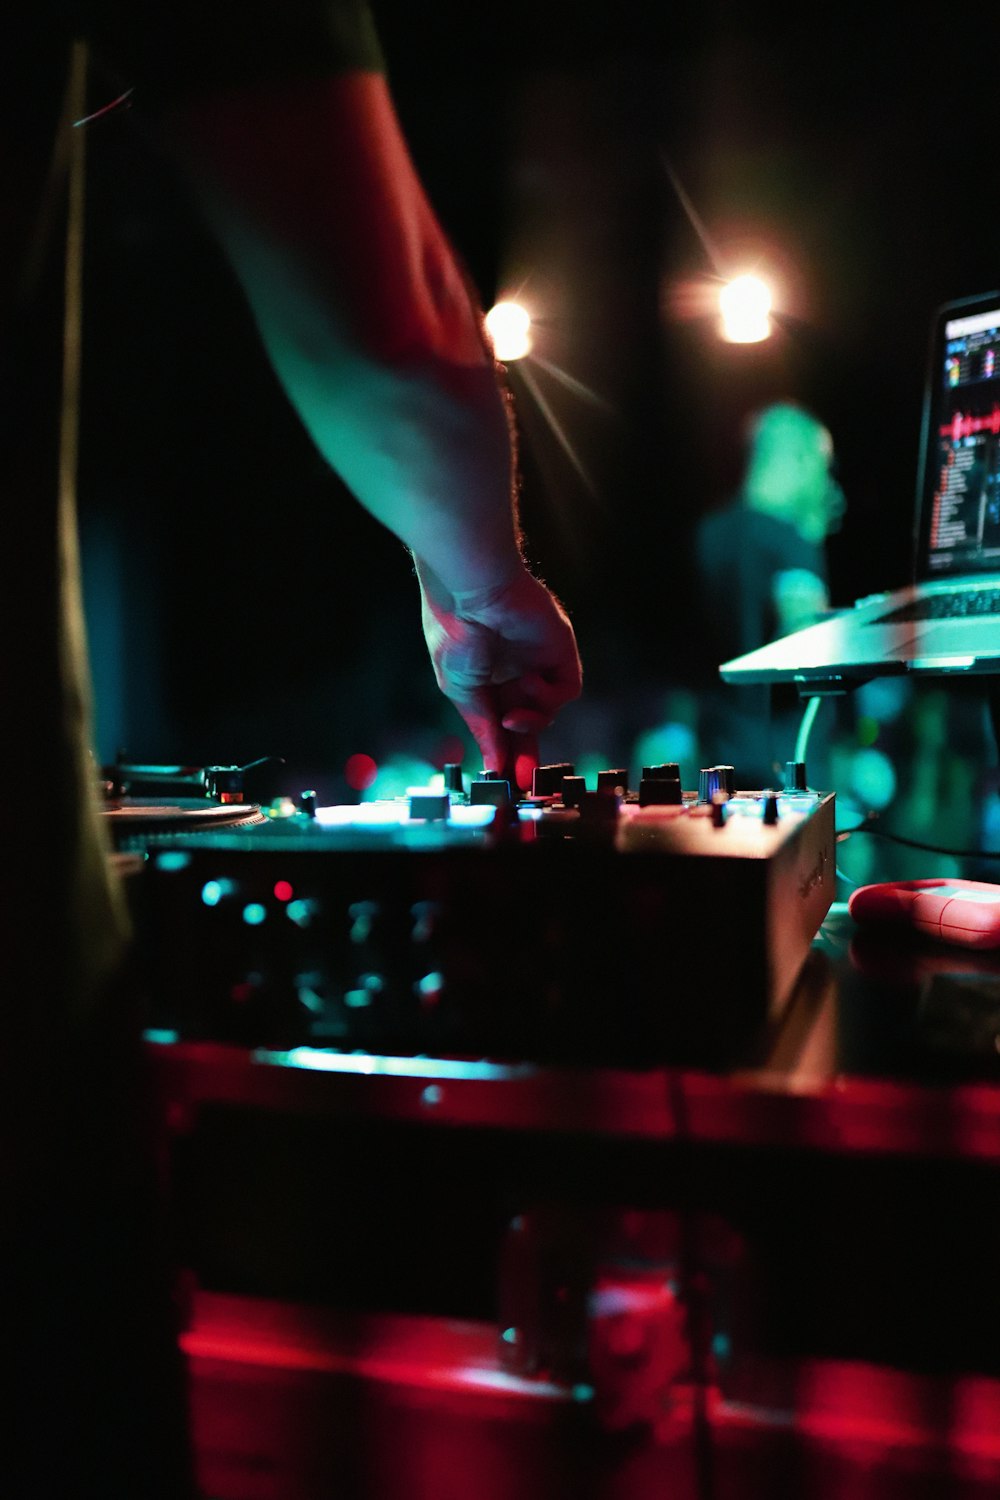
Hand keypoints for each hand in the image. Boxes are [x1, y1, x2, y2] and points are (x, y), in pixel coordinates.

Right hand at [416, 559, 581, 785]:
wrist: (472, 590)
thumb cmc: (456, 632)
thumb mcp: (462, 689)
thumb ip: (482, 728)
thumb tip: (493, 765)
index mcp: (487, 679)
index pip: (501, 723)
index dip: (504, 751)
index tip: (503, 780)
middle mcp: (514, 672)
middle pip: (529, 723)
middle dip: (526, 752)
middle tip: (523, 781)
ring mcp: (539, 662)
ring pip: (548, 710)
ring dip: (531, 722)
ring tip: (510, 718)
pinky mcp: (561, 652)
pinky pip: (566, 690)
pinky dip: (548, 696)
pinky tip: (527, 683)